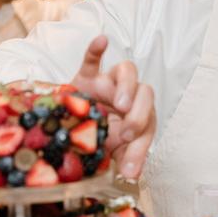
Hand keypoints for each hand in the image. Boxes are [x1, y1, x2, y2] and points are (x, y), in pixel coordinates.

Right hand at [72, 36, 154, 179]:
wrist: (67, 129)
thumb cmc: (95, 138)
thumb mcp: (113, 151)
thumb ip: (126, 157)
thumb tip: (132, 175)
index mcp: (138, 114)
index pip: (150, 121)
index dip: (143, 142)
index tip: (130, 163)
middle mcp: (127, 95)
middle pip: (146, 92)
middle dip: (141, 113)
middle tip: (128, 131)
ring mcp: (106, 83)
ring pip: (126, 71)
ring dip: (126, 86)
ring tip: (120, 103)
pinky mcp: (85, 77)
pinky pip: (92, 59)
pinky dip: (96, 50)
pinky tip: (102, 41)